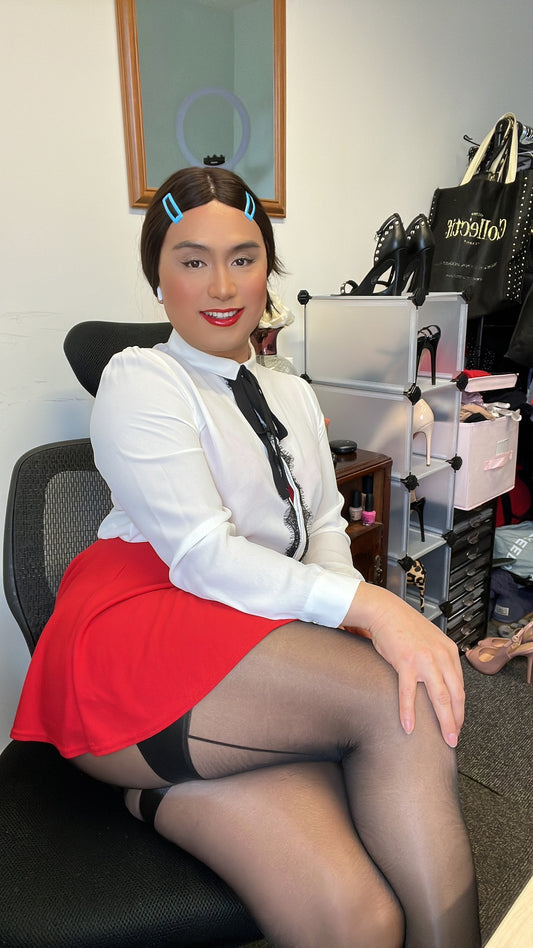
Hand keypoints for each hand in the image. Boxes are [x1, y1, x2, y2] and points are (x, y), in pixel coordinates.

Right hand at [343, 583, 463, 747]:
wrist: (385, 611)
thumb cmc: (404, 627)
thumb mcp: (430, 641)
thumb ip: (438, 659)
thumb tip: (439, 682)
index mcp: (448, 651)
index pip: (460, 686)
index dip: (460, 708)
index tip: (457, 722)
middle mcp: (440, 656)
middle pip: (454, 695)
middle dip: (457, 720)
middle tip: (454, 738)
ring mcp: (424, 659)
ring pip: (439, 697)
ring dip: (444, 721)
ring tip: (444, 738)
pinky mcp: (406, 662)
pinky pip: (409, 692)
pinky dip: (409, 711)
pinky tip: (409, 725)